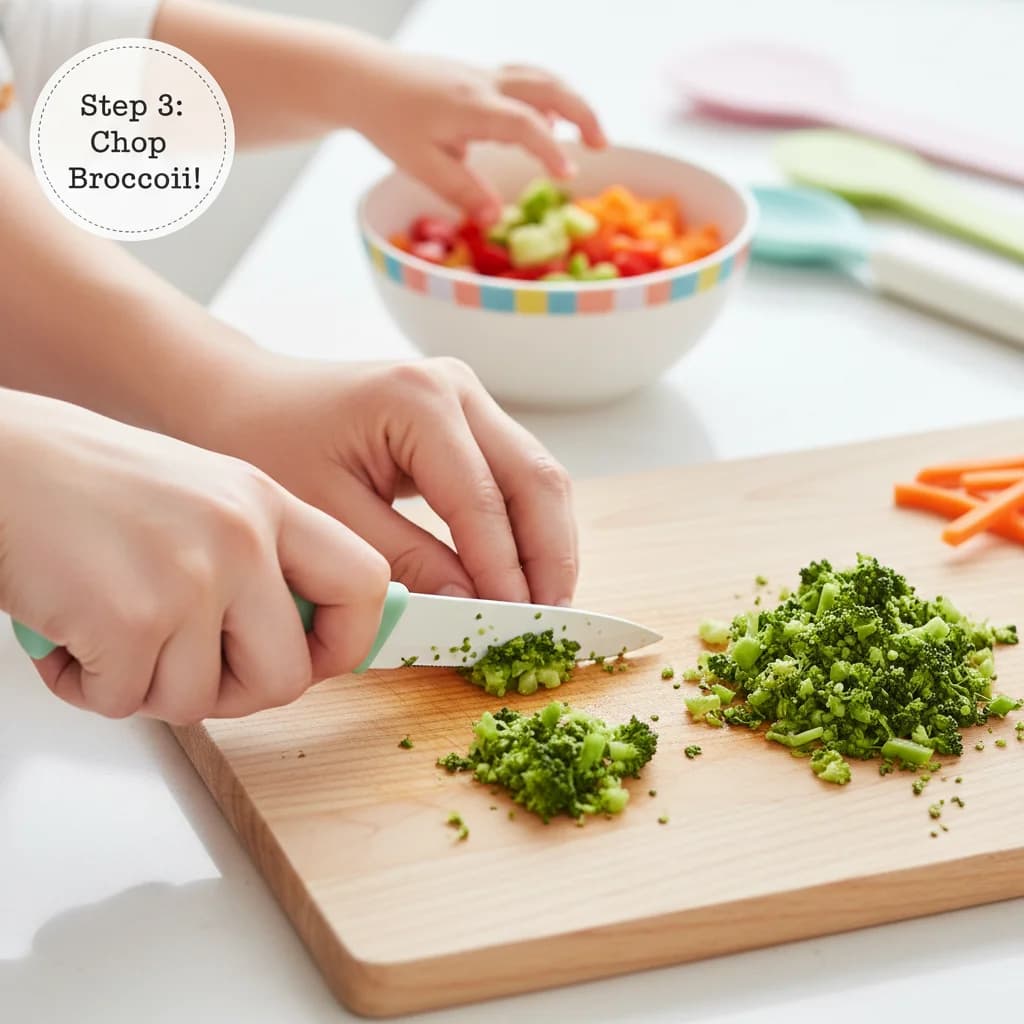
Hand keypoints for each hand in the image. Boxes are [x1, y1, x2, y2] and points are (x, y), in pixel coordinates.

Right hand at [0, 390, 388, 722]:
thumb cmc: (83, 484)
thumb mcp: (201, 498)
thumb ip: (258, 558)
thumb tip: (302, 639)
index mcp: (265, 503)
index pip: (366, 583)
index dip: (346, 640)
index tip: (312, 658)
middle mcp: (240, 536)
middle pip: (290, 675)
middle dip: (235, 693)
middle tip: (188, 671)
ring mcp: (190, 577)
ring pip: (201, 701)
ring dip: (148, 688)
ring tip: (109, 634)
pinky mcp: (130, 618)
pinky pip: (128, 702)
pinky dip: (91, 687)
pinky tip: (69, 636)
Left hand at [203, 356, 578, 607]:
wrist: (241, 397)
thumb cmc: (264, 442)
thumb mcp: (327, 513)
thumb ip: (403, 562)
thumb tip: (470, 608)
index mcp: (419, 401)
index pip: (483, 502)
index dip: (505, 573)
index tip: (516, 630)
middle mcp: (458, 389)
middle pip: (538, 479)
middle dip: (550, 559)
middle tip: (549, 625)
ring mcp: (468, 399)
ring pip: (538, 479)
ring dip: (546, 546)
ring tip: (540, 609)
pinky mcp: (467, 421)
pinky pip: (515, 479)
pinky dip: (524, 530)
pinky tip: (519, 576)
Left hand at [355, 55, 605, 221]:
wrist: (362, 77)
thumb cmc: (388, 121)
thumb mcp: (420, 164)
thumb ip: (461, 191)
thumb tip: (496, 218)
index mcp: (470, 106)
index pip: (524, 123)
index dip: (550, 148)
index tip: (568, 175)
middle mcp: (484, 83)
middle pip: (548, 86)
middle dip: (581, 113)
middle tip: (602, 146)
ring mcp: (483, 75)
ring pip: (541, 77)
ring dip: (570, 102)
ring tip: (587, 136)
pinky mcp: (479, 76)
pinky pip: (524, 80)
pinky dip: (546, 97)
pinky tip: (547, 123)